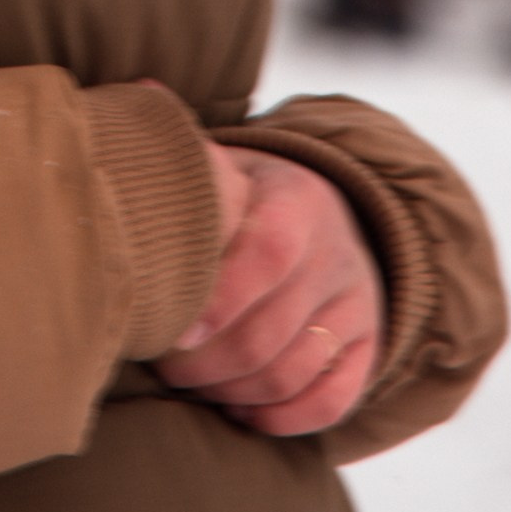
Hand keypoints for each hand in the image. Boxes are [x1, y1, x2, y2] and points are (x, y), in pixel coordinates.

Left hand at [158, 146, 385, 438]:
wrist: (328, 215)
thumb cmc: (244, 194)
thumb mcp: (224, 162)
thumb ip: (183, 144)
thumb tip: (143, 92)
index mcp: (297, 200)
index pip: (268, 253)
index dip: (220, 297)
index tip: (171, 330)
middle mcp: (336, 253)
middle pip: (270, 331)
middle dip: (206, 362)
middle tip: (163, 365)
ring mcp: (357, 305)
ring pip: (293, 372)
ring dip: (233, 392)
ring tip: (190, 385)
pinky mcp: (367, 348)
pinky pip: (331, 400)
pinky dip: (282, 418)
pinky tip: (239, 412)